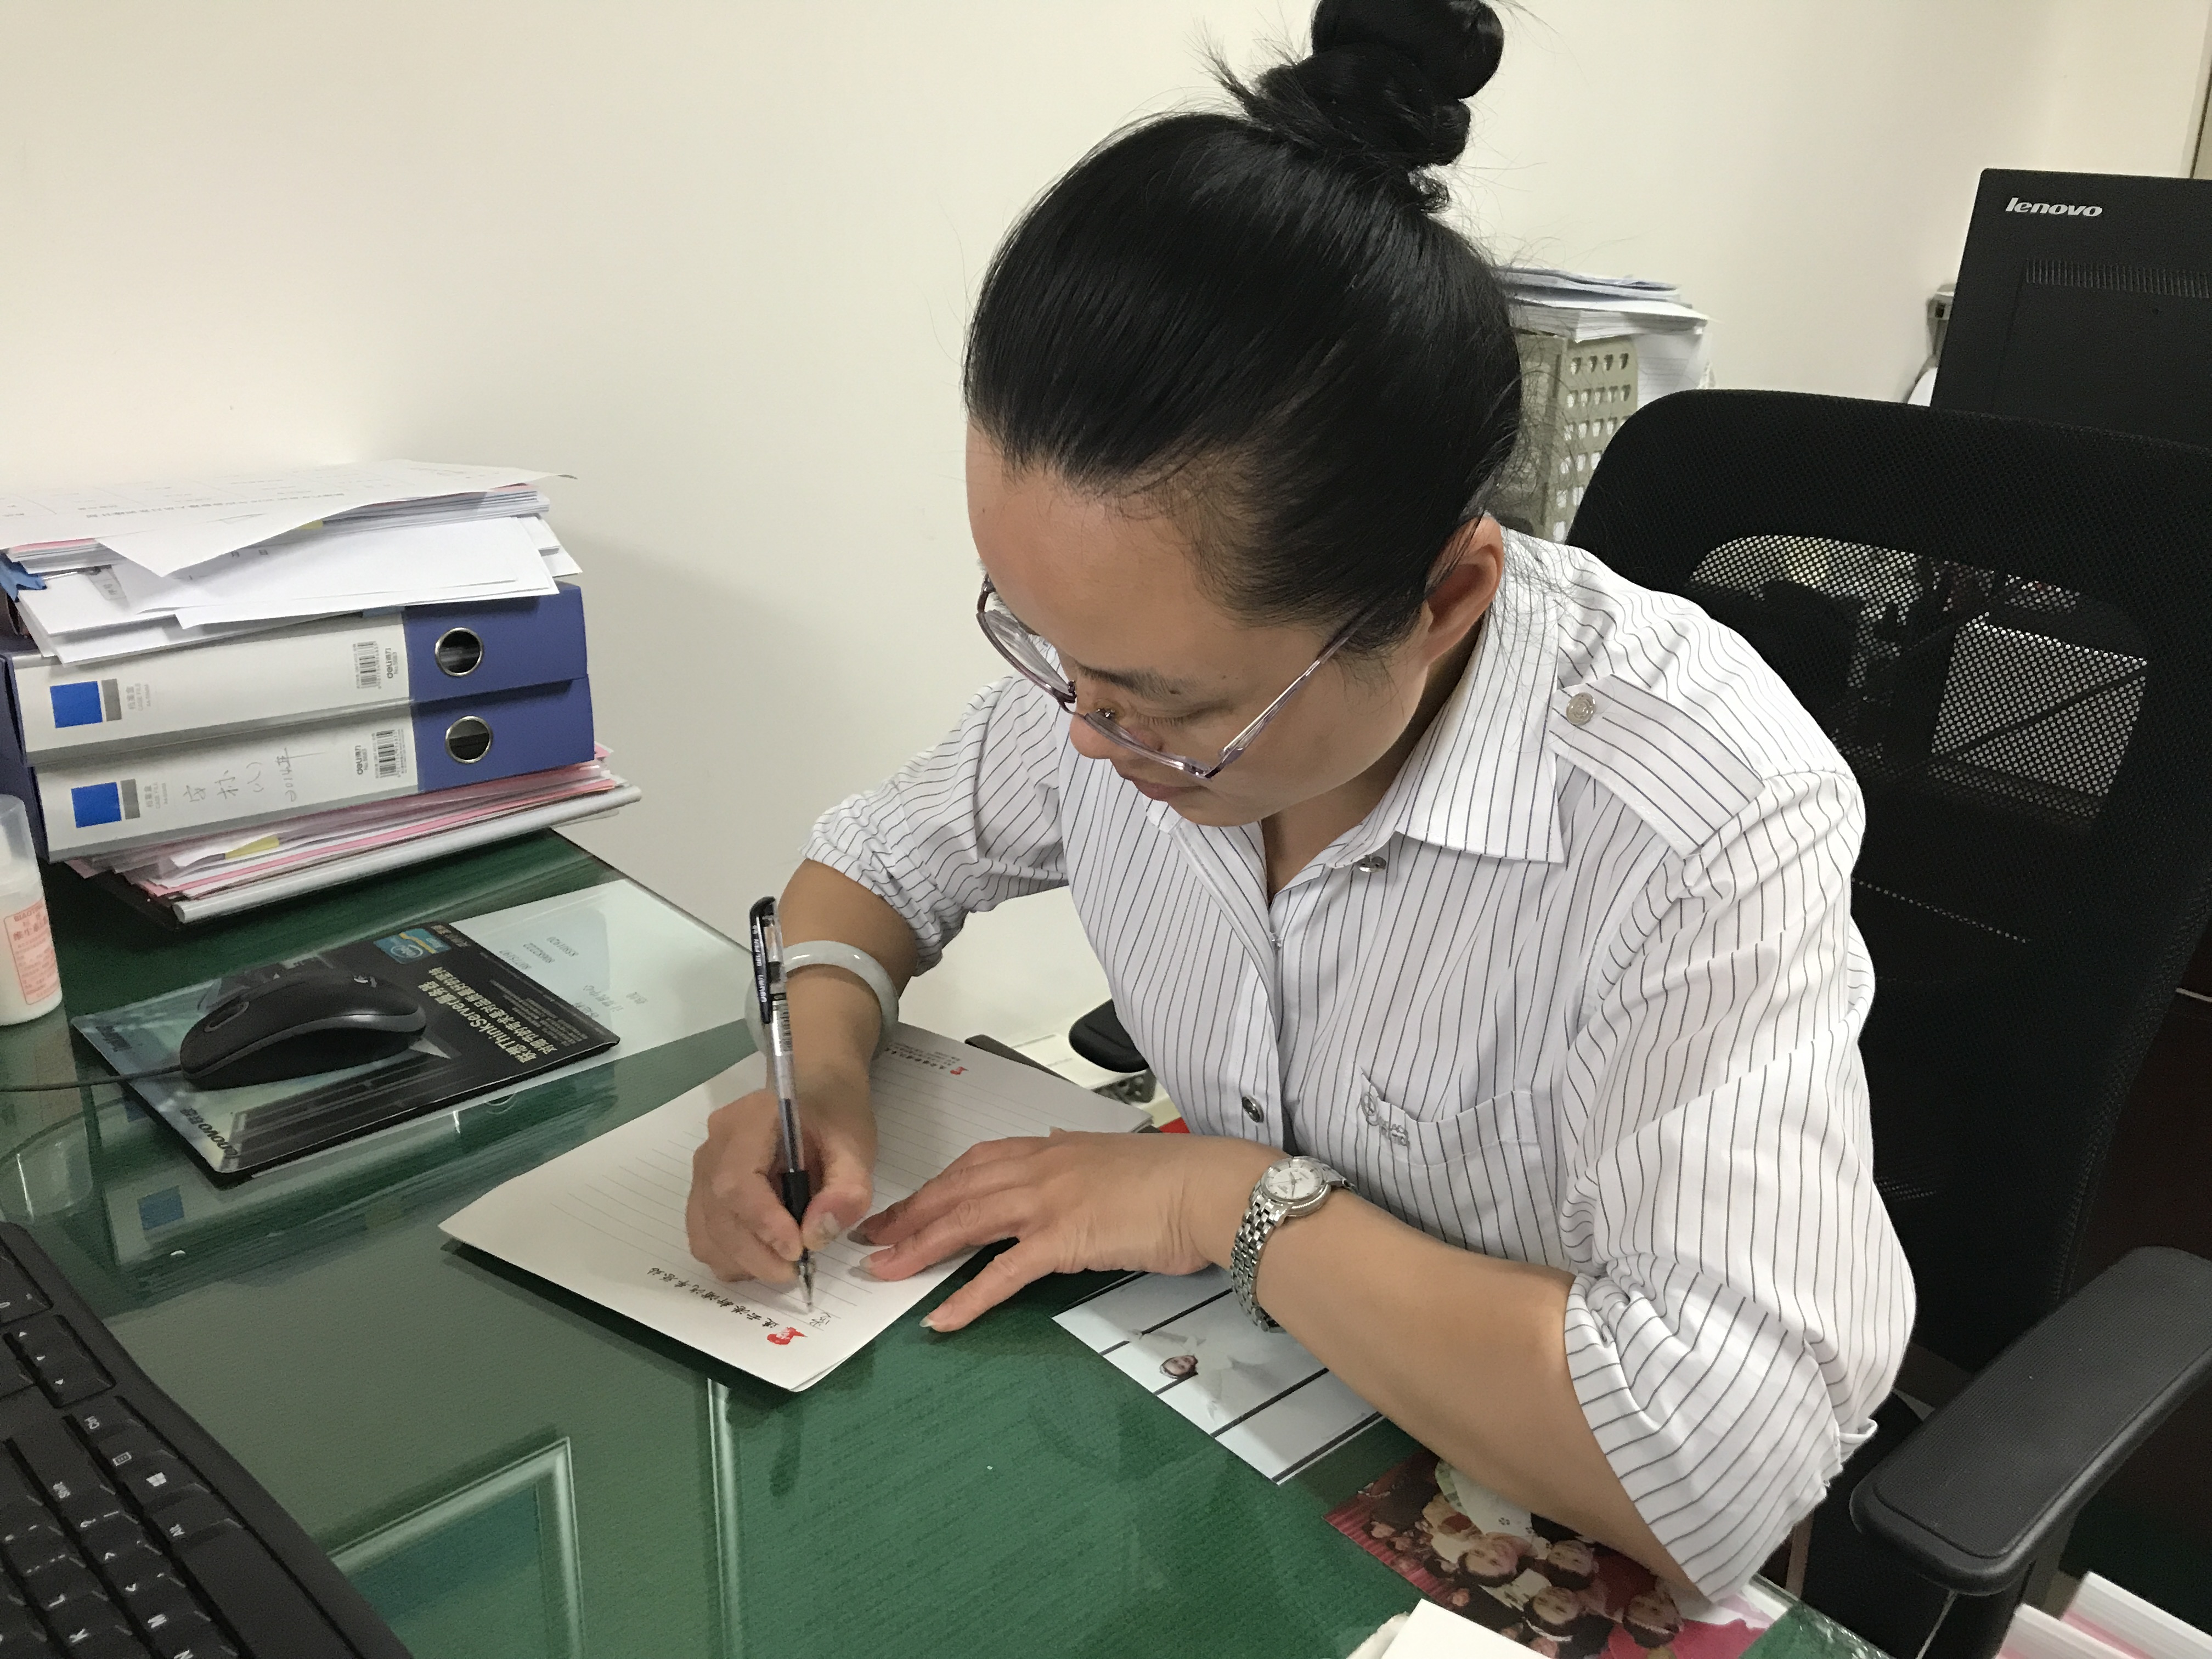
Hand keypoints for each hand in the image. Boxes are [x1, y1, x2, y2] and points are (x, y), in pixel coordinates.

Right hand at [686, 1070, 874, 1284]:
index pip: (737, 1181)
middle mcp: (714, 1144)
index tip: (799, 1251)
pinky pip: (705, 1235)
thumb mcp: (856, 1144)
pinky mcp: (703, 1191)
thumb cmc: (834, 1113)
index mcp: (748, 1120)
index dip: (763, 1223)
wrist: (813, 1090)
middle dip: (756, 1254)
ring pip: (705, 1232)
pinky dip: (732, 1257)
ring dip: (743, 1261)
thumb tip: (817, 1236)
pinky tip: (765, 1255)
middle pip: (718, 1213)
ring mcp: (702, 1169)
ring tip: (784, 1263)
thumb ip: (846, 1189)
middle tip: (797, 1272)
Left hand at [858, 1129, 1273, 1330]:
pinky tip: (942, 1319)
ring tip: (885, 1274)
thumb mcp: (1114, 1162)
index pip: (975, 1164)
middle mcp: (1040, 1167)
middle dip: (909, 1215)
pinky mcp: (1063, 1239)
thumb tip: (1065, 1172)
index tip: (905, 1205)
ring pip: (966, 1222)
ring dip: (920, 1249)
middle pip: (956, 1190)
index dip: (934, 1187)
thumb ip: (1080, 1168)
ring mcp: (1048, 1202)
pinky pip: (1002, 1273)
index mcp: (1051, 1149)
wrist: (1207, 1187)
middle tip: (871, 1238)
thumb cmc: (1174, 1178)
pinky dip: (968, 1297)